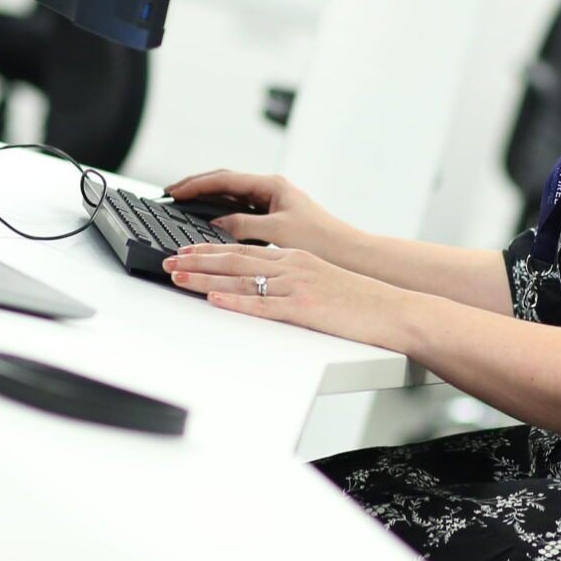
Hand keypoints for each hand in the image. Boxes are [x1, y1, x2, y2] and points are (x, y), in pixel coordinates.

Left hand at [164, 242, 408, 348]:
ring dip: (204, 277)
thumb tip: (261, 287)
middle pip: (234, 260)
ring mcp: (298, 286)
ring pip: (241, 278)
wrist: (395, 310)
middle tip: (166, 261)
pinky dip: (235, 300)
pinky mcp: (305, 309)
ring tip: (176, 277)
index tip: (183, 252)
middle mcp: (293, 266)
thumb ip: (291, 280)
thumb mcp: (322, 280)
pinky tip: (214, 298)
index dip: (208, 251)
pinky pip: (263, 304)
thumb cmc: (361, 301)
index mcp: (295, 258)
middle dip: (195, 260)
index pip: (242, 250)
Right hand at [167, 169, 357, 264]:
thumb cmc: (322, 239)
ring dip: (208, 198)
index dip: (196, 185)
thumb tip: (215, 225)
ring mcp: (273, 203)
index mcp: (272, 185)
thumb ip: (243, 225)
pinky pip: (241, 210)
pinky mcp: (276, 218)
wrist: (349, 253)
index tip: (174, 191)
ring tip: (184, 203)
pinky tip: (209, 220)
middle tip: (172, 193)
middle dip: (197, 186)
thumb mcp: (276, 231)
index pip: (224, 179)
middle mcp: (272, 190)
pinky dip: (221, 212)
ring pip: (232, 195)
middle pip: (225, 182)